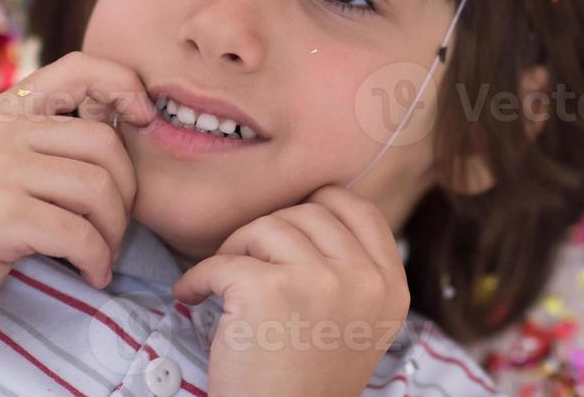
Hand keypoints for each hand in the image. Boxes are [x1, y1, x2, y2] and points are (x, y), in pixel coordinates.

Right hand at [0, 52, 155, 330]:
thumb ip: (48, 140)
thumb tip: (128, 121)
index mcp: (4, 112)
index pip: (78, 68)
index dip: (123, 84)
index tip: (146, 118)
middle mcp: (1, 132)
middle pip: (104, 143)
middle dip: (126, 191)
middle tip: (117, 226)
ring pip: (98, 189)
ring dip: (114, 231)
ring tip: (103, 254)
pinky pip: (78, 233)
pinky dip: (96, 259)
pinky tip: (93, 273)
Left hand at [173, 187, 409, 396]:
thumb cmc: (308, 383)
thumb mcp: (359, 324)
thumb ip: (354, 271)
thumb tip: (319, 208)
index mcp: (390, 286)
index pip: (359, 210)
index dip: (322, 204)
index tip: (291, 225)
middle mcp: (363, 280)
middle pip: (308, 213)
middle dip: (269, 232)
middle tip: (246, 265)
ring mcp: (318, 281)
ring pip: (265, 227)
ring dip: (235, 251)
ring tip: (222, 285)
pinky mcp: (268, 291)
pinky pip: (222, 260)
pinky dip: (198, 278)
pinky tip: (193, 296)